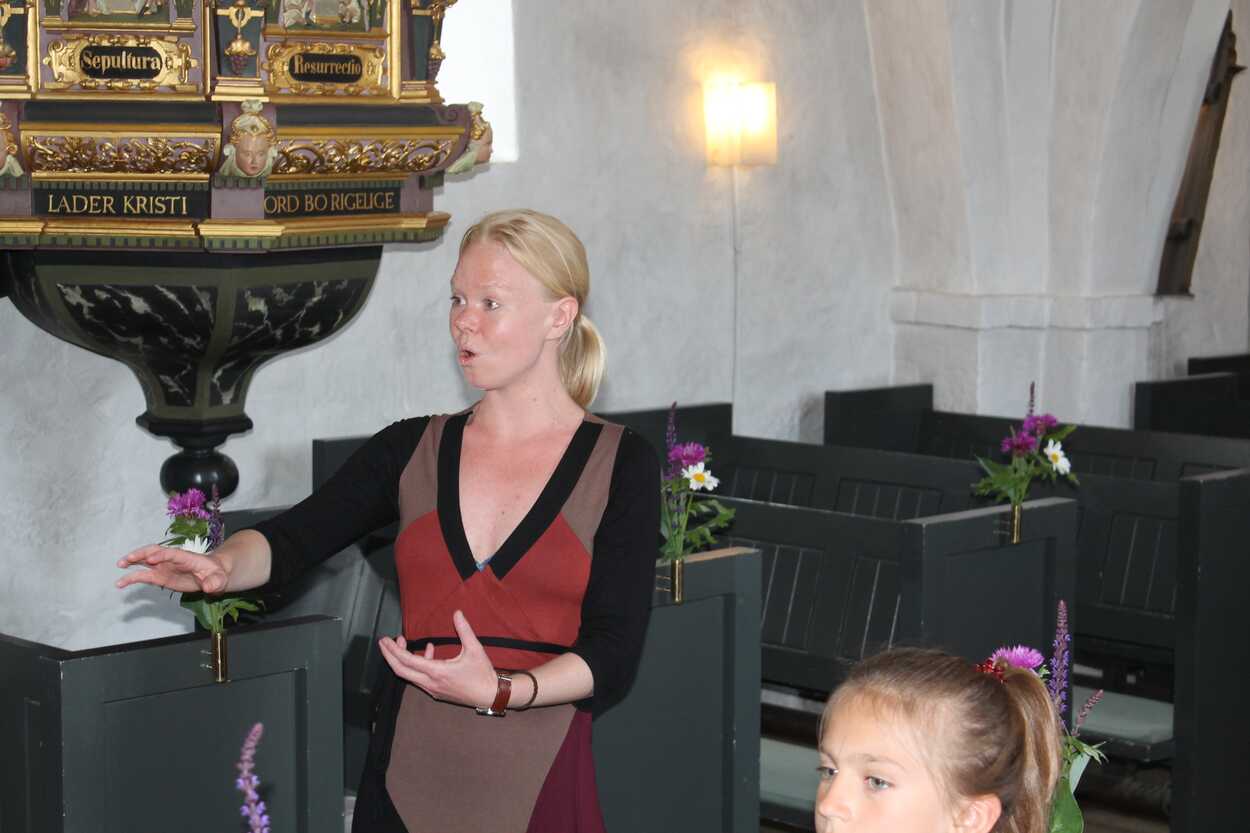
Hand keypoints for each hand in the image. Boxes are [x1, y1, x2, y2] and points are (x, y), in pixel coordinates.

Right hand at [115, 544, 228, 593]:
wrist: (213, 575)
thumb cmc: (216, 574)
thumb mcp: (219, 579)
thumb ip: (215, 582)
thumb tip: (209, 587)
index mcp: (187, 558)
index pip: (173, 554)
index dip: (162, 555)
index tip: (151, 560)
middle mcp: (172, 560)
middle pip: (155, 552)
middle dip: (142, 554)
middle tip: (129, 559)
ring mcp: (165, 567)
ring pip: (146, 561)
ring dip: (133, 561)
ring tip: (120, 565)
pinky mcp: (160, 577)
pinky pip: (144, 576)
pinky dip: (132, 578)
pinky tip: (121, 583)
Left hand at [378, 610, 497, 708]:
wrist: (489, 695)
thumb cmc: (482, 673)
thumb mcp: (475, 649)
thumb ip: (464, 630)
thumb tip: (457, 613)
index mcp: (437, 672)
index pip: (408, 661)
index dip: (394, 650)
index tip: (385, 640)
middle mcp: (430, 683)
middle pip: (401, 671)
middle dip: (389, 656)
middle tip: (383, 642)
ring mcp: (432, 689)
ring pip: (409, 675)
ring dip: (403, 660)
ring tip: (402, 643)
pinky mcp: (436, 691)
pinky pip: (419, 678)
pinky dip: (417, 665)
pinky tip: (428, 652)